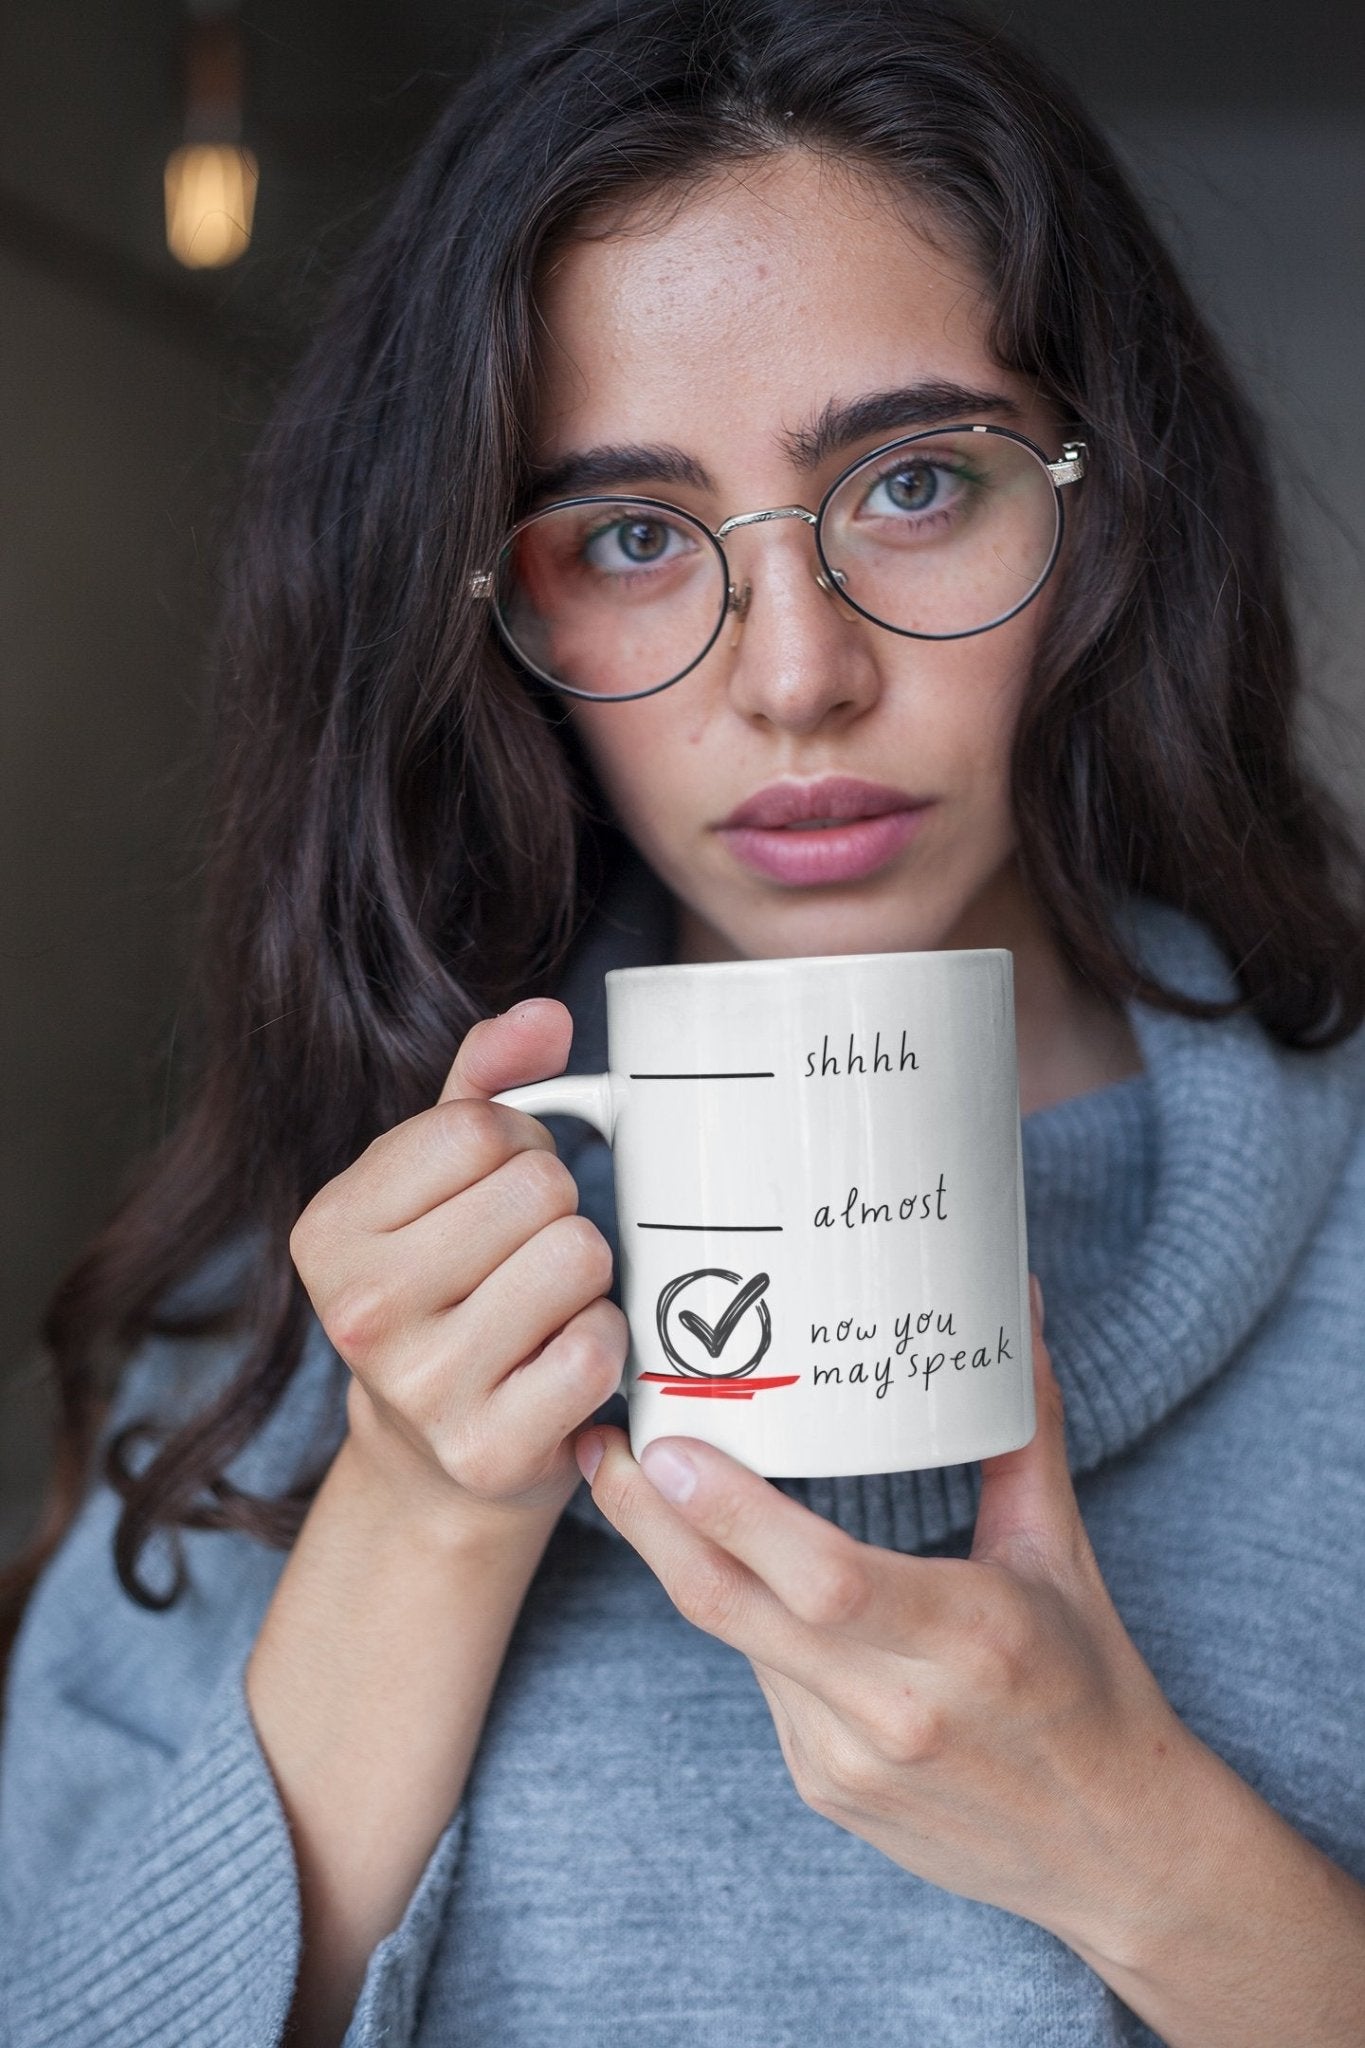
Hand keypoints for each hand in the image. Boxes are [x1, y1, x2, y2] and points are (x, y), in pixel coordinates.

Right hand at [289, 997, 627, 1529]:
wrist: (435, 1464)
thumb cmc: (446, 1295)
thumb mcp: (436, 1183)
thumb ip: (484, 1084)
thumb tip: (547, 1016)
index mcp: (330, 1230)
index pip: (481, 1128)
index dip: (520, 1148)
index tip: (499, 1197)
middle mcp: (360, 1309)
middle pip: (539, 1189)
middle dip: (557, 1212)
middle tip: (526, 1261)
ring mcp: (421, 1387)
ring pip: (578, 1256)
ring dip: (586, 1279)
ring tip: (544, 1309)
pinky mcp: (488, 1449)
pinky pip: (598, 1346)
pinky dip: (602, 1346)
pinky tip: (560, 1364)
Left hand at [575, 1281, 1197, 1951]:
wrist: (1114, 1856)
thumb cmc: (1092, 1688)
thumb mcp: (1061, 1554)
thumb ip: (1024, 1429)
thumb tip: (1021, 1305)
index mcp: (969, 1637)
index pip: (824, 1578)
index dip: (733, 1516)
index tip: (666, 1447)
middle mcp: (897, 1707)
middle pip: (736, 1608)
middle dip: (650, 1524)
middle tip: (601, 1446)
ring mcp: (848, 1759)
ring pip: (736, 1639)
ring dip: (680, 1559)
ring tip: (636, 1479)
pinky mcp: (823, 1788)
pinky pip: (760, 1681)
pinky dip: (739, 1615)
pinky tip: (721, 1561)